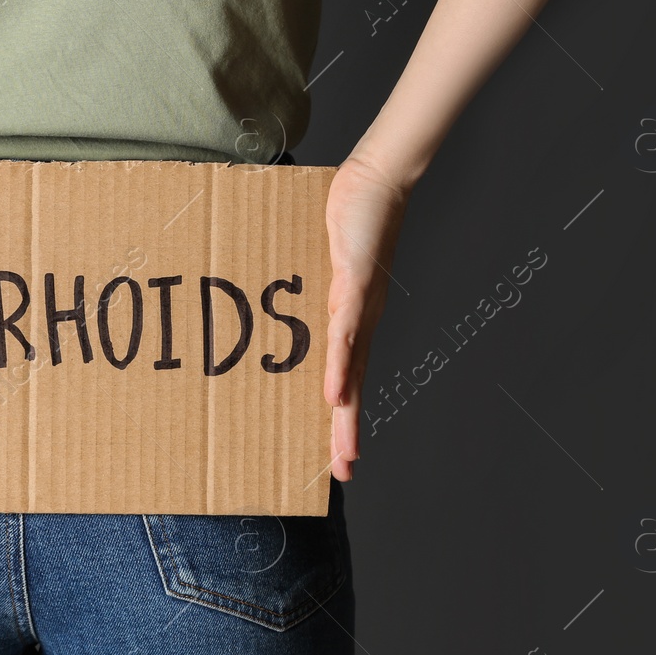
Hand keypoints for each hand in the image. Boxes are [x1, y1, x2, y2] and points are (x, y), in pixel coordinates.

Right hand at [323, 153, 413, 481]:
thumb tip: (278, 301)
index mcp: (353, 322)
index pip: (348, 380)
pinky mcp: (354, 285)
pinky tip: (332, 395)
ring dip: (345, 414)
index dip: (343, 420)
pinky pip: (343, 335)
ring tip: (340, 449)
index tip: (339, 457)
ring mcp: (360, 308)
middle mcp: (361, 323)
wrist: (377, 182)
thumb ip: (310, 287)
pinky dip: (338, 367)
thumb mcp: (324, 265)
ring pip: (351, 373)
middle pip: (353, 390)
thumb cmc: (351, 219)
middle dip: (345, 433)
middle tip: (341, 472)